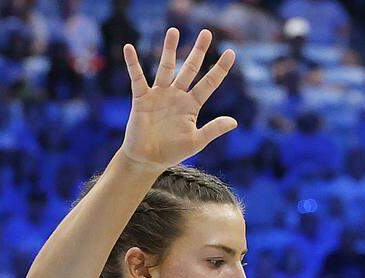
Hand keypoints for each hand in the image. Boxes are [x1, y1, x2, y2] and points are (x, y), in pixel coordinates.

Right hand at [120, 29, 236, 170]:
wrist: (148, 159)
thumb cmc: (173, 151)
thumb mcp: (197, 141)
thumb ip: (214, 129)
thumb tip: (235, 121)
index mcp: (192, 105)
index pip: (209, 83)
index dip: (220, 69)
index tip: (231, 53)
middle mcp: (177, 95)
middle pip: (189, 68)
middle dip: (198, 51)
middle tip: (206, 33)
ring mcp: (159, 94)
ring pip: (166, 67)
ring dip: (169, 49)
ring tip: (174, 31)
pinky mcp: (142, 98)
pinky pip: (137, 77)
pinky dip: (133, 63)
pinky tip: (129, 48)